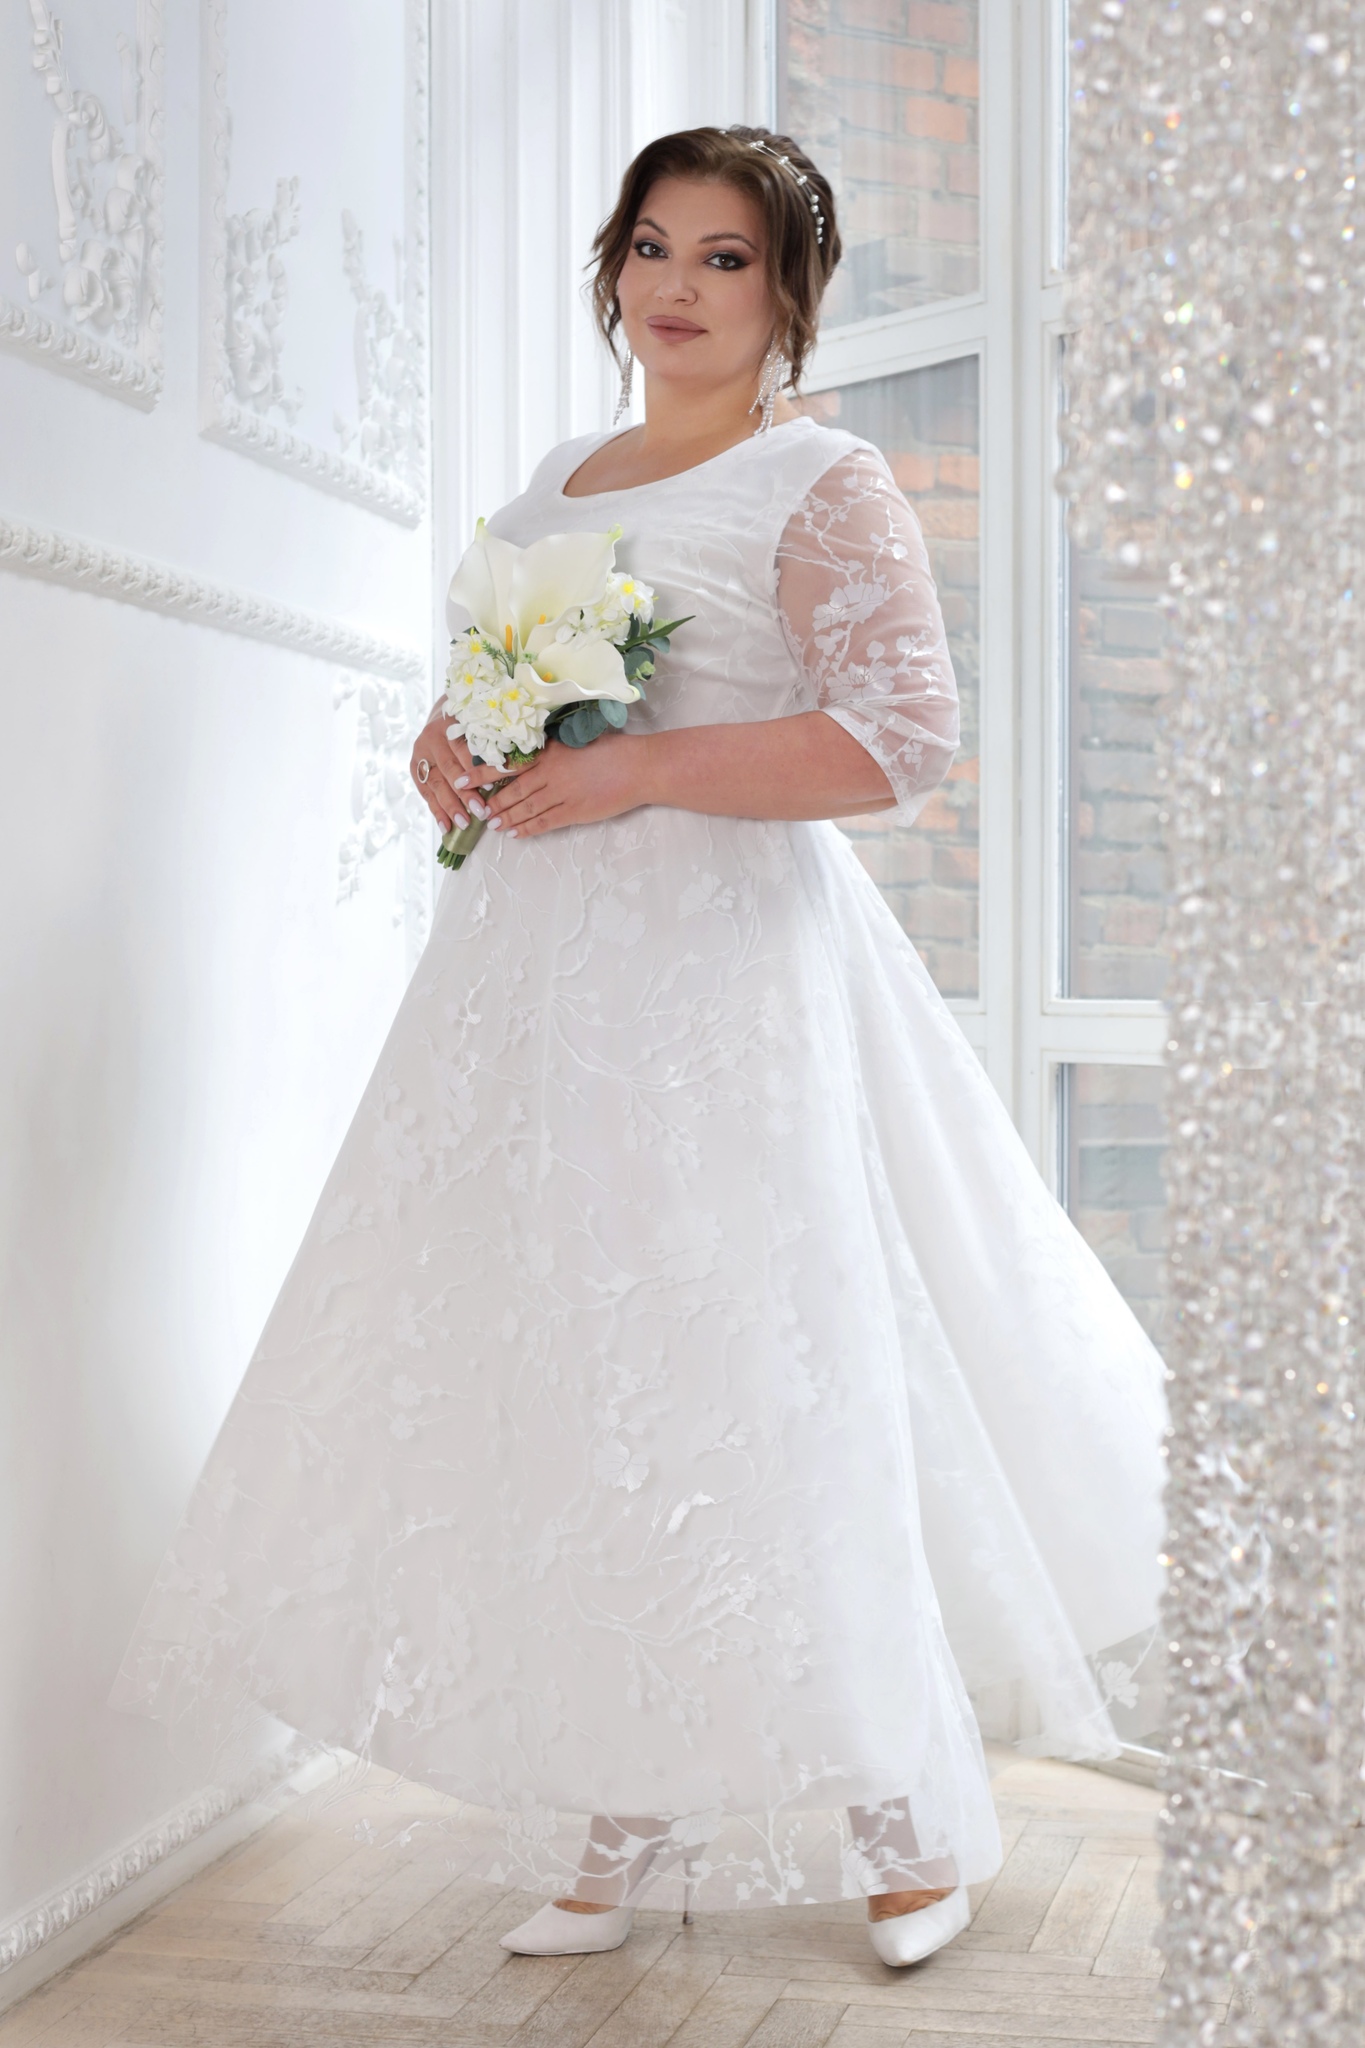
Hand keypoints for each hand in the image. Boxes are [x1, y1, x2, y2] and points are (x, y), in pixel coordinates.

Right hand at [409, 708, 522, 832]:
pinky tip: (446, 827)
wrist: (440, 720)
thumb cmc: (469, 728)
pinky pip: (426, 794)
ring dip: (450, 807)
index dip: (476, 768)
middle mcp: (431, 739)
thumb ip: (490, 746)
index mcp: (449, 725)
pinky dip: (437, 812)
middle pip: (449, 769)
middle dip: (464, 793)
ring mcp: (420, 755)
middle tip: (480, 811)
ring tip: (464, 824)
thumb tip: (511, 770)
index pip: (463, 749)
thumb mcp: (479, 730)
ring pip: (436, 784)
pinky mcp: (415, 769)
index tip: (491, 786)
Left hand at [480, 733, 648, 839]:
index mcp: (548, 752)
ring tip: (491, 824)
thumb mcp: (575, 740)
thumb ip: (552, 748)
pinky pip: (544, 823)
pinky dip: (527, 829)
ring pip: (524, 808)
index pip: (506, 763)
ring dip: (505, 817)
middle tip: (474, 809)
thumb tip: (531, 751)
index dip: (481, 773)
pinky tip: (515, 833)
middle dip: (490, 801)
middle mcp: (550, 773)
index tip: (462, 779)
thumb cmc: (612, 750)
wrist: (638, 767)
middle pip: (511, 790)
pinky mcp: (574, 811)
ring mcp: (561, 794)